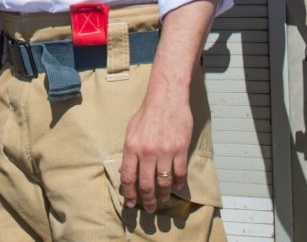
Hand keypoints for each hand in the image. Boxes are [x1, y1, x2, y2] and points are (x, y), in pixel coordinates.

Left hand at [118, 93, 192, 213]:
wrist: (166, 98)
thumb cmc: (147, 113)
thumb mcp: (131, 130)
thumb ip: (129, 152)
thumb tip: (126, 172)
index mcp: (132, 147)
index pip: (128, 177)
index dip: (129, 194)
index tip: (131, 204)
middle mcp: (147, 152)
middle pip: (146, 185)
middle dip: (147, 201)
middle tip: (149, 209)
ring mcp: (165, 152)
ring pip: (163, 183)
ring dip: (163, 195)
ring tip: (162, 200)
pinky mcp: (180, 150)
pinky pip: (179, 174)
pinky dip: (178, 183)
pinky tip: (176, 186)